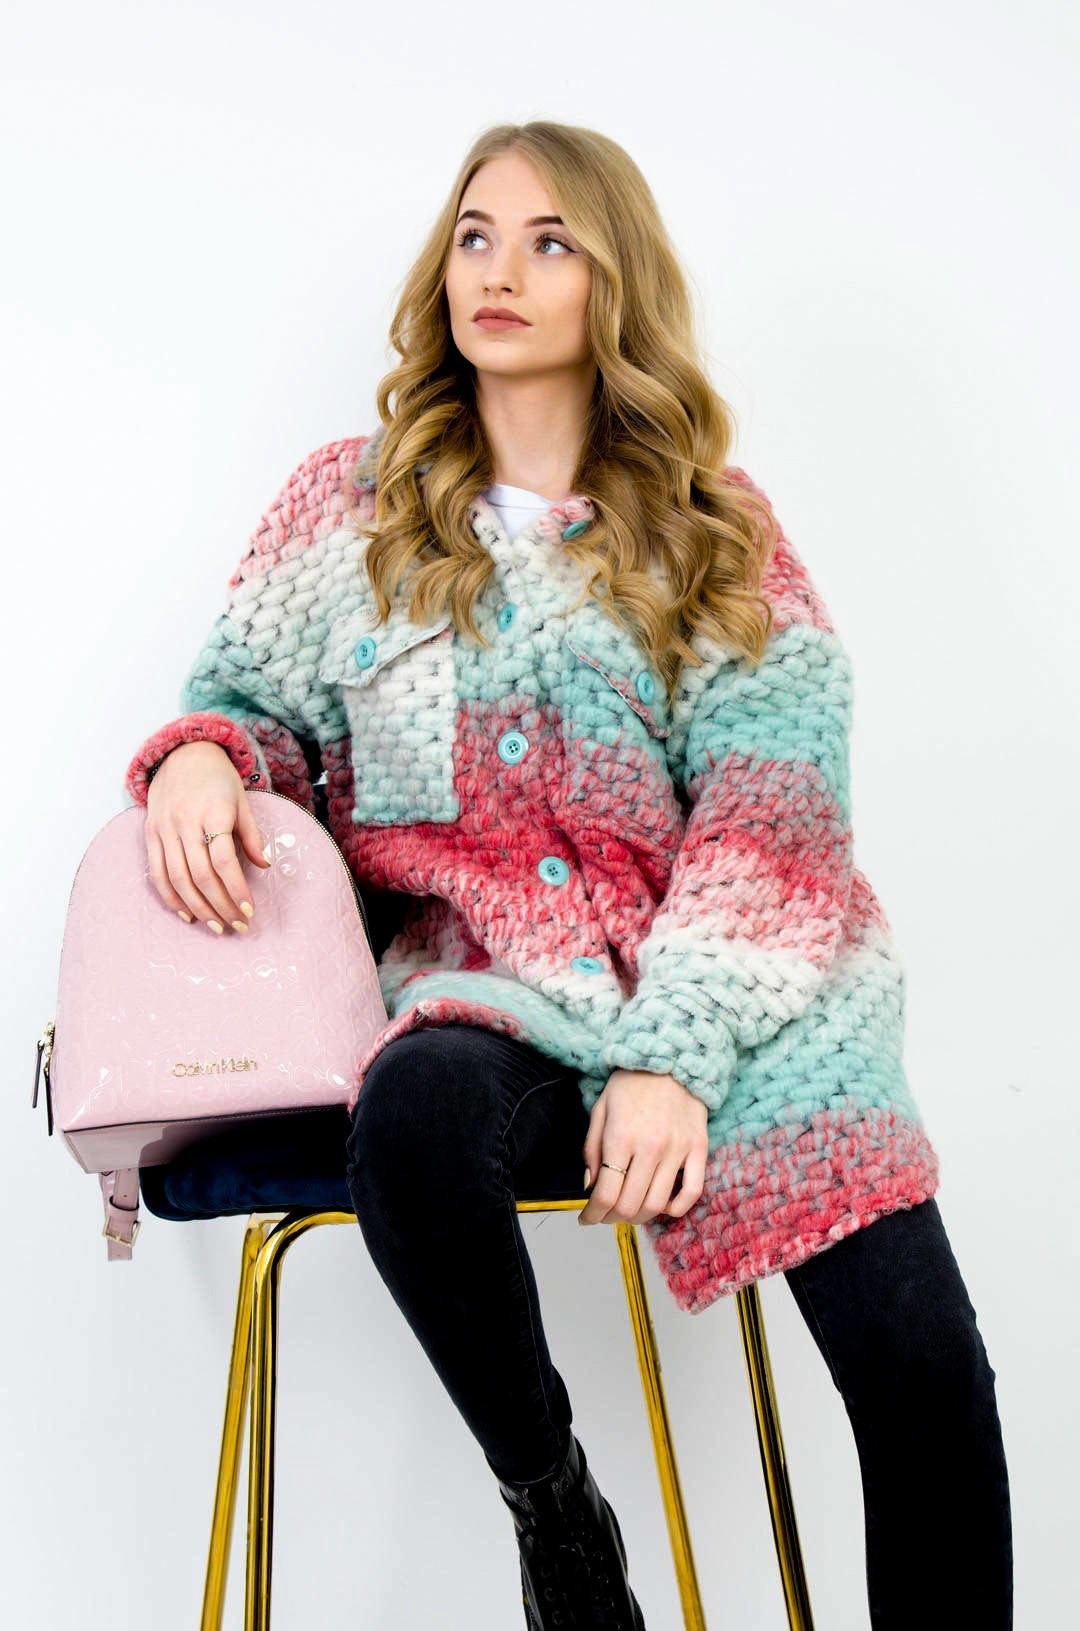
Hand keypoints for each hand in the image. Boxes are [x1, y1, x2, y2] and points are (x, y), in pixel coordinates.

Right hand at [145, 741, 270, 932]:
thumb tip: (264, 866)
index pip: (224, 861)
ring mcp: (164, 828)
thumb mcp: (242, 801)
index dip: (237, 890)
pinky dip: (171, 897)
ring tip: (217, 926)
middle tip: (237, 926)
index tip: (250, 911)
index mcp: (213, 812)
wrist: (182, 753)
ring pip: (178, 879)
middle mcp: (185, 822)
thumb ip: (251, 835)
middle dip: (221, 906)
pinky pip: (157, 872)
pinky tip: (188, 914)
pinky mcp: (150, 833)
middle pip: (201, 876)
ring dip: (198, 908)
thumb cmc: (218, 779)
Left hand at [579, 1068, 708, 1226]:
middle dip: (611, 1218)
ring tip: (628, 1211)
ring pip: (657, 1205)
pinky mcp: (698, 1149)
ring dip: (639, 1217)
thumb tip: (590, 1187)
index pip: (605, 1194)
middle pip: (630, 1206)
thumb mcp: (600, 1110)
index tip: (586, 1218)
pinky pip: (693, 1192)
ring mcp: (678, 1150)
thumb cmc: (631, 1083)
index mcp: (621, 1137)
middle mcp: (651, 1147)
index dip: (592, 1214)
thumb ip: (591, 1149)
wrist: (670, 1058)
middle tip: (605, 1215)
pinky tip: (662, 1205)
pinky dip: (676, 1208)